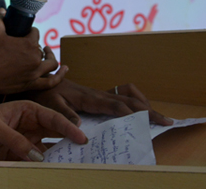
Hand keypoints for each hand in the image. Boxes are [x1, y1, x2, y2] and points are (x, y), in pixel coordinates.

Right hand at [0, 17, 64, 96]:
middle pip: (43, 49)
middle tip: (29, 42)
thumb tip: (3, 10)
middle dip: (38, 44)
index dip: (29, 30)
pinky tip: (64, 71)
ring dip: (50, 57)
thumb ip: (0, 17)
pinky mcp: (29, 86)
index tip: (23, 31)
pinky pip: (50, 83)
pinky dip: (59, 77)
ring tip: (47, 53)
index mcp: (28, 45)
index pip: (35, 33)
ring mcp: (33, 75)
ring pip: (51, 65)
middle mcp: (35, 60)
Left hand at [0, 101, 87, 160]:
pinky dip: (46, 167)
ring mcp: (25, 141)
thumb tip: (38, 156)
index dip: (68, 127)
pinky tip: (55, 172)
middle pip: (55, 133)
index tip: (81, 137)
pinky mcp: (19, 156)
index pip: (51, 117)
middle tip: (88, 152)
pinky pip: (37, 162)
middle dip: (71, 140)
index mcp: (26, 109)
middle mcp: (29, 125)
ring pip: (49, 149)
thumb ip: (15, 140)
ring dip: (60, 156)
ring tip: (76, 164)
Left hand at [30, 79, 171, 125]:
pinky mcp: (96, 95)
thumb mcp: (51, 104)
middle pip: (128, 101)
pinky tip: (136, 110)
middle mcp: (97, 94)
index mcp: (89, 97)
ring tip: (155, 116)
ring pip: (126, 97)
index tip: (149, 120)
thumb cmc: (45, 93)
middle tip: (166, 120)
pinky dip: (132, 101)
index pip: (116, 106)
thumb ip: (66, 114)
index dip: (133, 113)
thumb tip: (81, 128)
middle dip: (148, 110)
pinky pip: (119, 96)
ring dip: (143, 104)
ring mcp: (98, 93)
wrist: (39, 79)